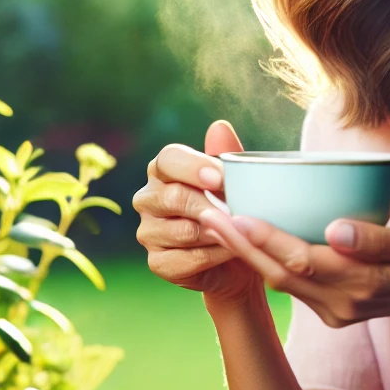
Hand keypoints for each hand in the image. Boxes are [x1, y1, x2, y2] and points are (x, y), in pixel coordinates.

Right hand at [132, 120, 263, 303]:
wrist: (239, 254)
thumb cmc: (235, 208)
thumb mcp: (236, 181)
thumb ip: (227, 154)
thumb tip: (219, 127)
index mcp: (164, 170)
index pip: (168, 159)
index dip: (193, 167)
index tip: (220, 178)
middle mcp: (148, 198)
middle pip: (172, 197)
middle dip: (209, 205)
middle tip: (236, 211)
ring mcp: (148, 232)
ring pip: (182, 231)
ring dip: (217, 233)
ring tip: (241, 232)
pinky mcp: (157, 262)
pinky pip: (185, 259)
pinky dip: (213, 256)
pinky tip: (231, 251)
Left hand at [195, 209, 389, 329]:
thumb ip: (379, 239)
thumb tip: (336, 231)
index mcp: (361, 285)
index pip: (302, 260)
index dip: (266, 238)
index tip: (235, 213)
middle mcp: (340, 304)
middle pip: (279, 273)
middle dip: (240, 245)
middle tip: (207, 213)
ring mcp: (333, 311)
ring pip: (279, 281)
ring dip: (245, 253)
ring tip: (214, 221)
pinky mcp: (329, 309)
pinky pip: (289, 284)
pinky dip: (263, 260)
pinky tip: (243, 236)